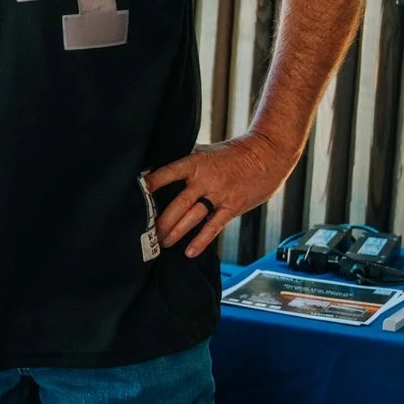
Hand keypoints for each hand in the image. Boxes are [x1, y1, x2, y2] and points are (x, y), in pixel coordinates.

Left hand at [143, 131, 301, 258]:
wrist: (268, 154)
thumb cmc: (234, 153)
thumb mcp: (206, 152)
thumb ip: (186, 163)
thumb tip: (159, 172)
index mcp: (195, 163)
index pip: (166, 174)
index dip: (149, 184)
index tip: (135, 194)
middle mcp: (205, 179)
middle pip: (177, 203)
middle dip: (160, 220)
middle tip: (146, 232)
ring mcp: (219, 194)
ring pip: (192, 217)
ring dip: (175, 232)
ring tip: (162, 242)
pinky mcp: (233, 207)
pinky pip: (213, 227)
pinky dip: (200, 241)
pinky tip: (188, 251)